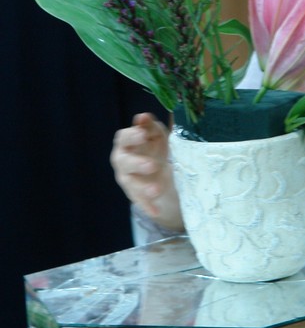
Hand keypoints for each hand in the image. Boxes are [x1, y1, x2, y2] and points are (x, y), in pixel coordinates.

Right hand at [110, 112, 182, 229]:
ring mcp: (127, 179)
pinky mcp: (135, 194)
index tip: (142, 135)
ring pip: (130, 183)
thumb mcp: (156, 134)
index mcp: (125, 143)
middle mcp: (122, 161)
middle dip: (137, 163)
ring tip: (157, 190)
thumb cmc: (153, 146)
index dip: (131, 136)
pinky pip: (139, 201)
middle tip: (152, 165)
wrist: (158, 168)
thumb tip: (143, 116)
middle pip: (123, 162)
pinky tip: (156, 211)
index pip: (123, 138)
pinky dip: (147, 206)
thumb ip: (150, 126)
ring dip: (143, 187)